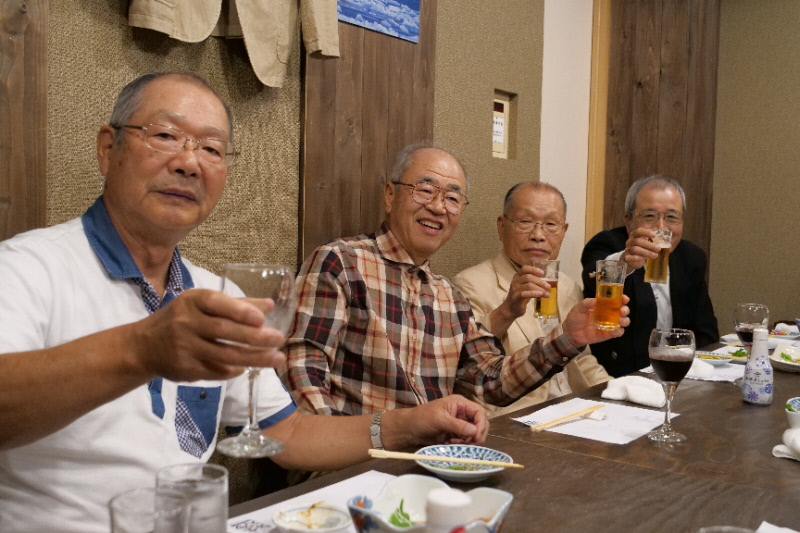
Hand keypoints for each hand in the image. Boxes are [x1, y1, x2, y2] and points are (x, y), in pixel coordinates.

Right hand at [130, 289, 286, 381]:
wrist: (143, 346)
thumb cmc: (180, 319)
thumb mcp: (201, 305)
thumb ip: (236, 305)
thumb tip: (269, 305)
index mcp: (191, 301)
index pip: (216, 303)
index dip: (239, 310)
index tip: (262, 318)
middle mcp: (185, 322)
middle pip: (223, 331)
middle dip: (254, 337)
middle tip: (278, 340)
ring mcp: (184, 347)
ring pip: (223, 355)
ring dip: (253, 358)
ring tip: (276, 359)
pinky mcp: (184, 368)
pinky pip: (215, 371)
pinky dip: (233, 370)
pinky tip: (247, 368)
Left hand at [384, 395, 488, 448]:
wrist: (408, 429)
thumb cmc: (422, 418)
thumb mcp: (440, 420)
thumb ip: (458, 425)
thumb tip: (475, 431)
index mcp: (460, 403)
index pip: (479, 412)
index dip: (481, 424)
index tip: (476, 436)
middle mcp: (462, 413)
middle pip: (480, 424)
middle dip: (475, 435)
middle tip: (467, 443)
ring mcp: (459, 424)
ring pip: (473, 434)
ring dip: (466, 441)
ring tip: (453, 442)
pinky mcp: (455, 434)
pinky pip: (465, 441)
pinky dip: (460, 445)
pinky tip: (449, 444)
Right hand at [499, 265, 550, 319]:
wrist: (511, 308)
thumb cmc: (521, 297)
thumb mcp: (529, 288)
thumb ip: (537, 282)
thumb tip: (550, 277)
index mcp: (518, 276)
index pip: (525, 268)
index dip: (534, 269)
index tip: (542, 273)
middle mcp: (515, 281)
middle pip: (528, 277)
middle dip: (540, 281)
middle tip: (548, 287)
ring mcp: (515, 289)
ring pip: (528, 285)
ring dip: (539, 289)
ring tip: (547, 294)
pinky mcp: (516, 297)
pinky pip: (525, 294)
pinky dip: (533, 293)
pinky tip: (540, 295)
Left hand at [562, 296, 630, 346]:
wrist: (571, 333)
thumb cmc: (575, 318)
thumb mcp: (578, 308)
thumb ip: (586, 304)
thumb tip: (595, 300)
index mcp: (602, 305)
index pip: (615, 300)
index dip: (622, 298)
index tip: (625, 298)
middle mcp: (608, 314)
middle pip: (622, 310)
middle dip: (625, 310)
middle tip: (622, 310)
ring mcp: (609, 324)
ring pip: (623, 321)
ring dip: (625, 320)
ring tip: (620, 320)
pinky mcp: (608, 334)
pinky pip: (618, 332)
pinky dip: (619, 331)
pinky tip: (616, 330)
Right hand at [621, 227, 660, 271]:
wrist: (630, 260)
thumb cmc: (641, 249)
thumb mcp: (646, 244)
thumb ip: (653, 242)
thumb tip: (667, 241)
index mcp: (635, 236)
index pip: (638, 231)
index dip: (646, 232)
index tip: (655, 235)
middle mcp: (630, 241)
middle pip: (638, 241)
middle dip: (649, 245)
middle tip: (658, 248)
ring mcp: (628, 249)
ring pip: (635, 249)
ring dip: (646, 252)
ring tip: (655, 255)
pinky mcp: (626, 258)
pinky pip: (630, 257)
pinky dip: (637, 258)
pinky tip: (643, 259)